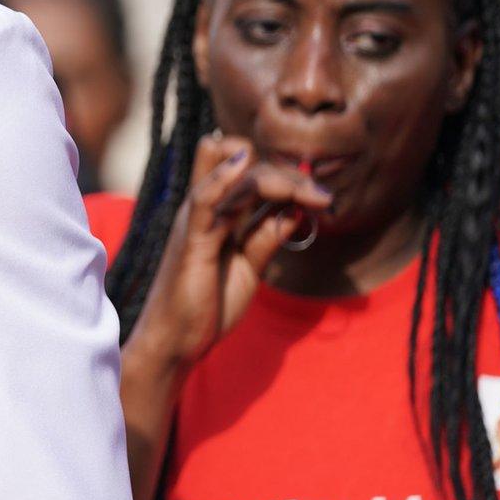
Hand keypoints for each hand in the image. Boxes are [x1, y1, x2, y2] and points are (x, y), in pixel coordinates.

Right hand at [126, 133, 331, 373]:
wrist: (177, 341)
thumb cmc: (207, 304)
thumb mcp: (249, 267)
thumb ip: (266, 236)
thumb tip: (296, 209)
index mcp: (216, 212)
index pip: (244, 165)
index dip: (281, 170)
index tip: (315, 194)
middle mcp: (205, 207)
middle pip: (241, 158)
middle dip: (288, 172)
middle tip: (322, 199)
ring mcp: (196, 219)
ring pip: (232, 171)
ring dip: (278, 178)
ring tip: (315, 198)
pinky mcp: (192, 240)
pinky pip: (205, 198)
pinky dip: (224, 177)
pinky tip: (245, 166)